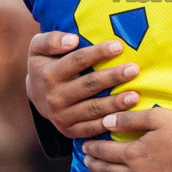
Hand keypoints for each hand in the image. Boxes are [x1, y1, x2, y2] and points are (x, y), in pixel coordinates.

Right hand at [25, 31, 139, 138]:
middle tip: (134, 70)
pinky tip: (125, 118)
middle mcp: (54, 97)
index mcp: (48, 75)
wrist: (35, 95)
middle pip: (88, 85)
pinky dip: (109, 124)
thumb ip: (51, 40)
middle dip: (113, 77)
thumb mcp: (38, 47)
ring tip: (135, 96)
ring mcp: (61, 117)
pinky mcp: (69, 131)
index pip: (77, 61)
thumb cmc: (44, 64)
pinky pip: (92, 128)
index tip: (119, 46)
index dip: (98, 53)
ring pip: (93, 109)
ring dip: (115, 103)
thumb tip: (73, 40)